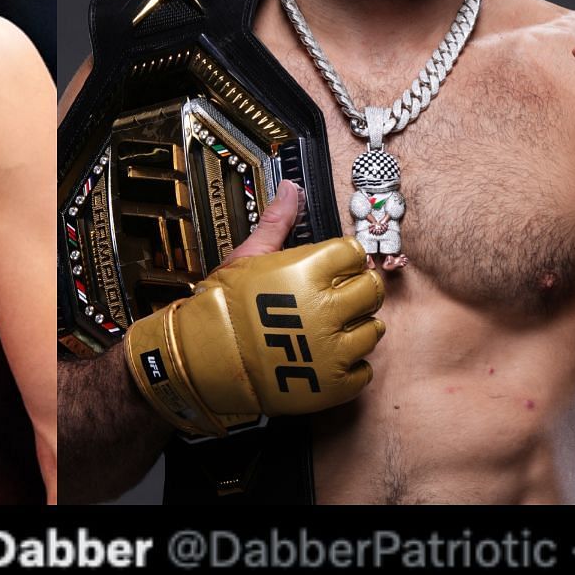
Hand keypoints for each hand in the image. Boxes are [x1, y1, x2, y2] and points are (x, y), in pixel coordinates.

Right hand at [127, 183, 385, 436]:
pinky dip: (351, 365)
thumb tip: (292, 188)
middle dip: (358, 289)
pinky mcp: (332, 385)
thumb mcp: (246, 256)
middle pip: (372, 290)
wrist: (202, 361)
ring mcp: (332, 350)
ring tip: (332, 327)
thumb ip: (277, 223)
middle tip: (337, 295)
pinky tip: (329, 357)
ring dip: (357, 326)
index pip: (355, 253)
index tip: (332, 267)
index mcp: (310, 271)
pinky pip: (363, 370)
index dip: (344, 258)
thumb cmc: (221, 306)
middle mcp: (328, 308)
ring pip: (372, 330)